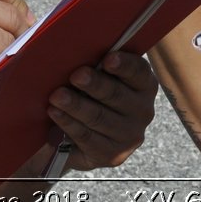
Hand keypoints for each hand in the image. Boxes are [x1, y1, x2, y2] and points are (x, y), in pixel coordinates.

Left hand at [49, 51, 158, 170]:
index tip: (107, 59)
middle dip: (94, 84)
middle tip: (75, 75)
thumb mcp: (100, 78)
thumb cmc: (91, 96)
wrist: (86, 139)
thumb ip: (96, 63)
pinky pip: (87, 136)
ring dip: (76, 105)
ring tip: (57, 96)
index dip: (124, 65)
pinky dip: (68, 123)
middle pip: (116, 94)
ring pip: (99, 117)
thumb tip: (73, 46)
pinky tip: (55, 113)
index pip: (138, 71)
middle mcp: (143, 110)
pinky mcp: (112, 155)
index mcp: (145, 84)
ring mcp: (130, 135)